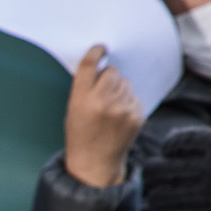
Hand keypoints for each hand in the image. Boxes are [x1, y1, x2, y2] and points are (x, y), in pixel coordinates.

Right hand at [63, 46, 143, 187]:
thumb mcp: (73, 110)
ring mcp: (122, 109)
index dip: (96, 52)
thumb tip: (104, 64)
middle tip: (103, 90)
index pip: (90, 66)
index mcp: (81, 100)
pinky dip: (128, 102)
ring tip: (110, 108)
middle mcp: (102, 102)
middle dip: (108, 76)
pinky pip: (134, 96)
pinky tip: (119, 117)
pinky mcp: (137, 115)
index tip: (101, 48)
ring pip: (125, 83)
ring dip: (119, 89)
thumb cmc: (81, 134)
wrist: (95, 162)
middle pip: (112, 72)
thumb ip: (85, 88)